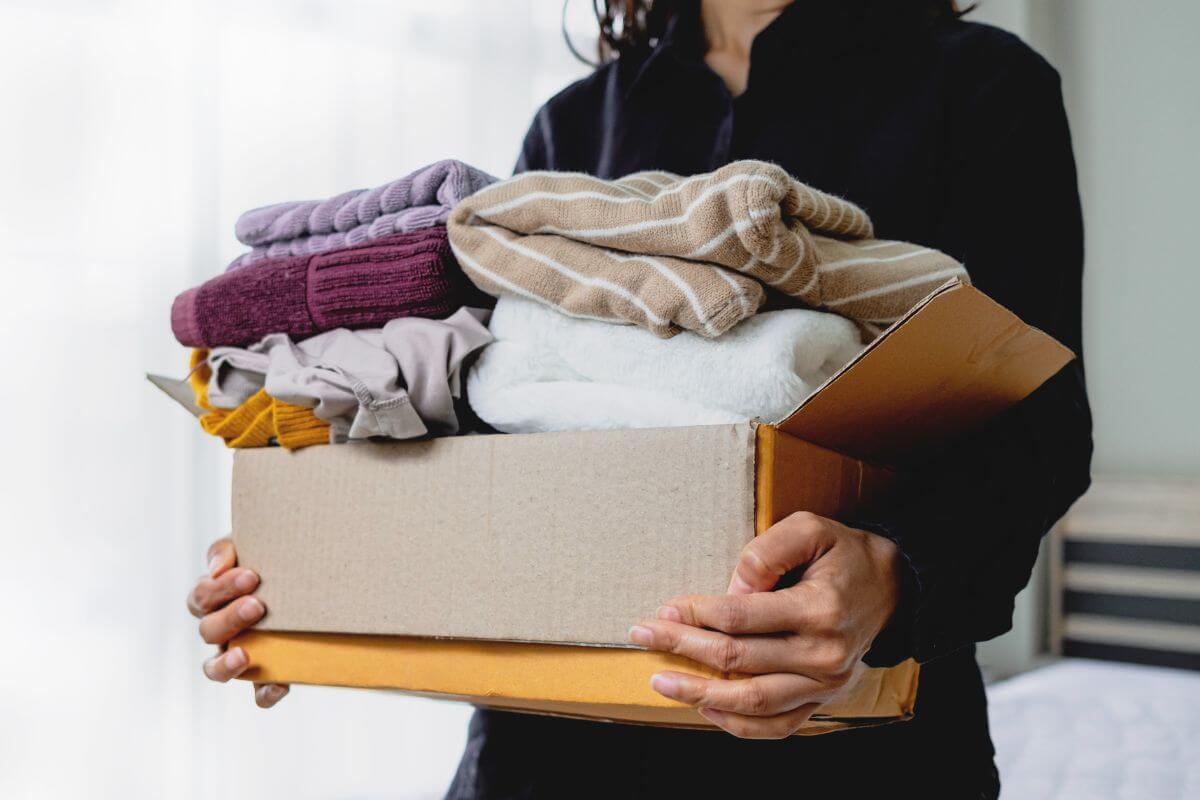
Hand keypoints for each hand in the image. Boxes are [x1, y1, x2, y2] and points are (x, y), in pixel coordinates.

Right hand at [186, 537, 289, 707]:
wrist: (309, 579)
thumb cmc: (271, 561)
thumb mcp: (250, 547)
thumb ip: (228, 550)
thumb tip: (218, 567)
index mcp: (214, 600)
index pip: (201, 597)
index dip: (220, 589)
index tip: (251, 576)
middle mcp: (221, 630)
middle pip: (208, 631)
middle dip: (231, 617)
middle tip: (258, 605)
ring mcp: (240, 655)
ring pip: (215, 669)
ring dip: (226, 663)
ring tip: (245, 654)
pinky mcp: (264, 676)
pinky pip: (258, 693)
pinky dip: (265, 693)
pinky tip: (280, 685)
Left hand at [629, 511, 901, 738]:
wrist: (892, 587)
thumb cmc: (845, 554)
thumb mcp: (811, 528)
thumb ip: (767, 551)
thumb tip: (731, 588)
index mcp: (820, 609)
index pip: (741, 618)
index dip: (695, 614)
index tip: (664, 609)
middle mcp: (824, 654)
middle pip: (738, 659)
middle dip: (683, 647)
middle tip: (643, 636)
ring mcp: (825, 684)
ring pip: (752, 701)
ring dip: (700, 694)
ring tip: (662, 682)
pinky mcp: (823, 700)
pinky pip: (777, 726)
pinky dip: (737, 725)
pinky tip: (705, 708)